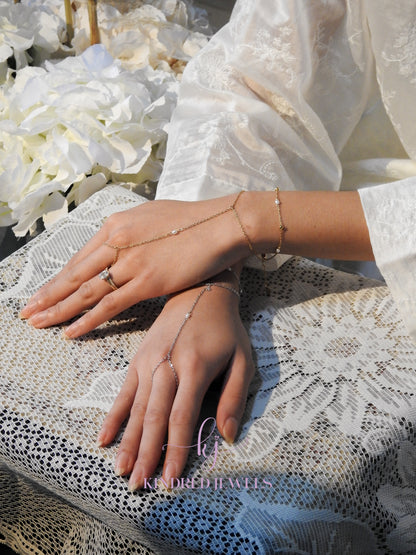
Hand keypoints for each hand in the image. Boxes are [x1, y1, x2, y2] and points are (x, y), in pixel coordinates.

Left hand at [20, 194, 248, 337]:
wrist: (219, 225)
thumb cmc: (192, 221)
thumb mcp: (152, 217)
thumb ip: (129, 231)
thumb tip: (119, 244)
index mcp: (116, 225)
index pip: (80, 257)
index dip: (59, 278)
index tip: (44, 291)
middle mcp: (116, 241)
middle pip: (74, 274)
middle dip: (48, 295)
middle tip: (27, 311)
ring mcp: (130, 262)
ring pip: (86, 291)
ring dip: (59, 310)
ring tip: (39, 323)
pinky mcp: (146, 281)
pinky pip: (109, 304)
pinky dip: (87, 320)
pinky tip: (71, 331)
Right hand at [96, 276, 253, 489]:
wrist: (199, 293)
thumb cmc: (225, 330)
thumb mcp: (242, 359)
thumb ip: (235, 397)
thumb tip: (228, 436)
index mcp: (196, 368)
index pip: (182, 417)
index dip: (176, 451)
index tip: (171, 479)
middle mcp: (168, 367)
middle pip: (154, 418)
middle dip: (146, 454)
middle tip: (138, 485)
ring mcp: (149, 362)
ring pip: (136, 408)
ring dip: (127, 441)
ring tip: (121, 470)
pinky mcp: (137, 359)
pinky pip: (123, 391)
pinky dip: (114, 416)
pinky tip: (103, 438)